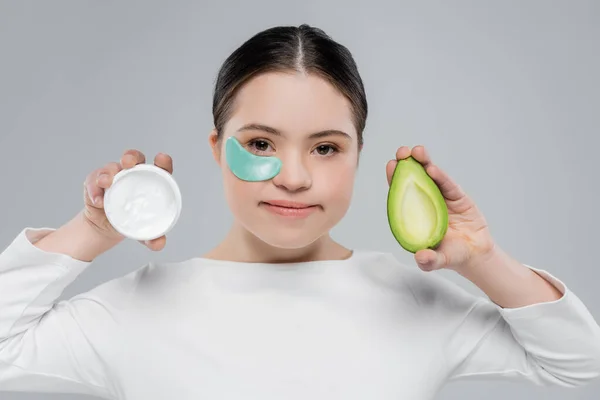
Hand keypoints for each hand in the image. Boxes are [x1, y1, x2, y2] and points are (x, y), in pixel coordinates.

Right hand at [82, 150, 173, 250]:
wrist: (107, 228)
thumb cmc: (132, 222)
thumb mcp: (144, 232)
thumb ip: (153, 238)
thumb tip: (158, 243)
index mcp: (150, 181)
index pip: (160, 167)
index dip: (163, 161)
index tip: (161, 159)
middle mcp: (132, 175)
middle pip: (134, 158)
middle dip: (132, 156)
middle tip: (128, 163)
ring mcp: (113, 177)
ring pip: (111, 167)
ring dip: (108, 172)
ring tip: (107, 183)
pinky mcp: (95, 183)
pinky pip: (93, 181)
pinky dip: (94, 190)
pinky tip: (97, 200)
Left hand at [386, 145, 495, 271]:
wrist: (475, 253)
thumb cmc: (451, 255)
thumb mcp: (439, 260)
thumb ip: (430, 261)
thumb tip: (421, 257)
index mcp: (413, 215)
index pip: (400, 194)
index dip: (395, 180)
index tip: (391, 165)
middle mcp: (424, 203)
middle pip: (412, 180)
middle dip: (406, 165)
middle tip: (402, 152)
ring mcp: (441, 198)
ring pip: (430, 177)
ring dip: (423, 163)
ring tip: (417, 151)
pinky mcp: (457, 197)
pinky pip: (447, 185)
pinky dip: (441, 177)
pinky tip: (433, 169)